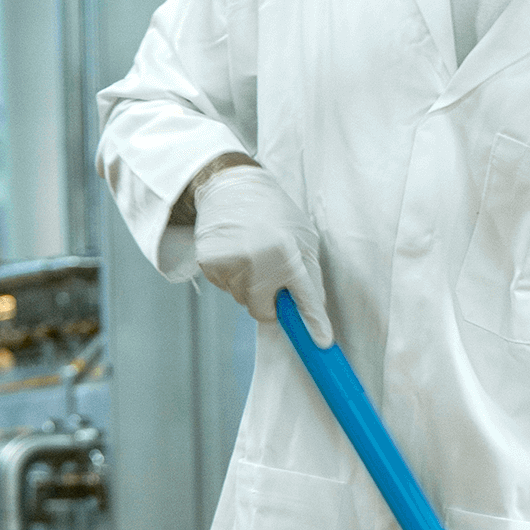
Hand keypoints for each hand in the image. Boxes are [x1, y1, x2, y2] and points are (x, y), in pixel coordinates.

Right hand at [191, 160, 329, 344]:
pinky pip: (225, 288)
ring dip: (249, 286)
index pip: (303, 298)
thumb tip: (314, 314)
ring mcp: (229, 264)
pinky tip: (235, 252)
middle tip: (271, 274)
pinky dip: (232, 277)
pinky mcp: (209, 264)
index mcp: (285, 253)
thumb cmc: (274, 213)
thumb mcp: (303, 239)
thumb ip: (309, 277)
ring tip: (251, 253)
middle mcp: (256, 262)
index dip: (312, 323)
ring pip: (242, 300)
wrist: (230, 187)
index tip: (321, 342)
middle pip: (263, 311)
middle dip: (269, 300)